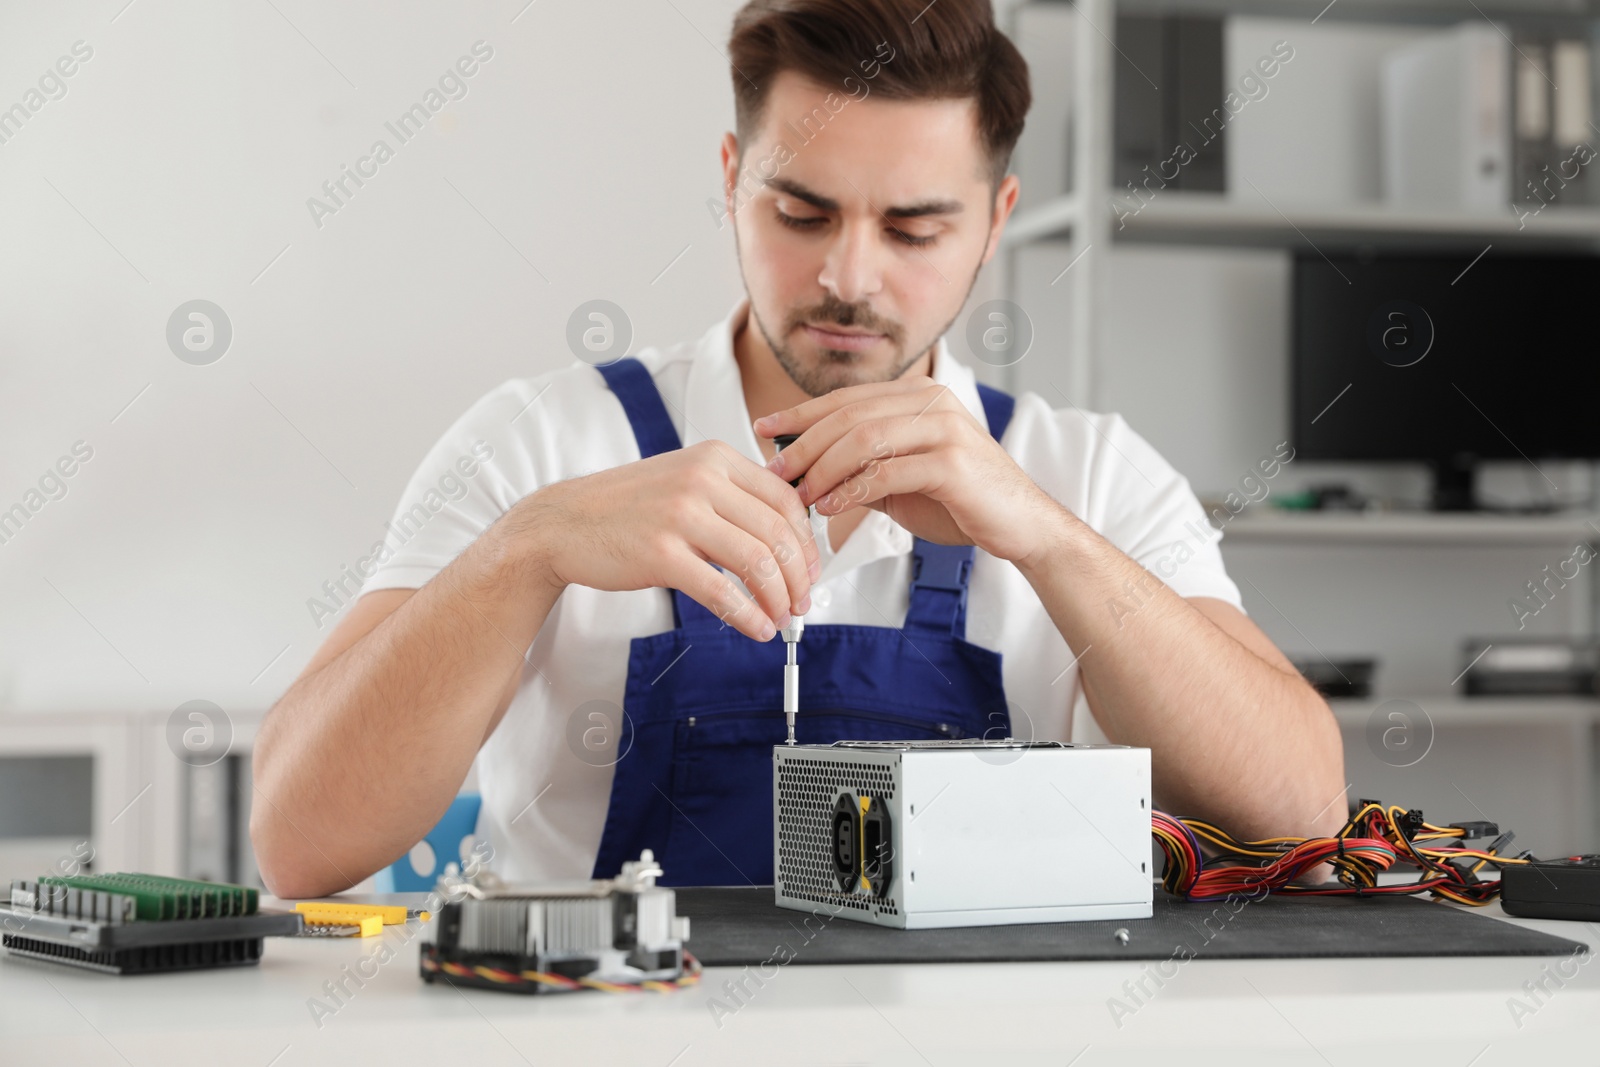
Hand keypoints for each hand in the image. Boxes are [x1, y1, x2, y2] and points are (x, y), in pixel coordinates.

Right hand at [512, 440, 818, 640]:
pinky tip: (757, 628)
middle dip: (799, 577)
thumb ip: (731, 496)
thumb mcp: (684, 479)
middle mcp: (702, 479)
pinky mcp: (661, 553)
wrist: (563, 523)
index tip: (811, 570)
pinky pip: (722, 592)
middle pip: (777, 534)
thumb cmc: (627, 508)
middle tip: (801, 603)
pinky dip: (748, 616)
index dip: (807, 543)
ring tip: (781, 619)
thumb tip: (786, 538)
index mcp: (715, 458)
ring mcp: (680, 515)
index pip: (785, 500)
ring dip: (778, 599)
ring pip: (757, 563)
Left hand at [754, 378, 1052, 562]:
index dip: (800, 413)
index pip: (847, 399)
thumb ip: (860, 466)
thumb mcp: (900, 477)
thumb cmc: (958, 502)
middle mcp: (932, 403)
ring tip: (799, 494)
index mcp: (918, 397)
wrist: (1019, 525)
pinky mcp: (953, 464)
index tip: (764, 429)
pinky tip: (829, 507)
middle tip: (775, 471)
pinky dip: (852, 489)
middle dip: (804, 443)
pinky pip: (887, 471)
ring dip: (823, 468)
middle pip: (849, 415)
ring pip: (864, 438)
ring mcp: (945, 429)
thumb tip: (803, 470)